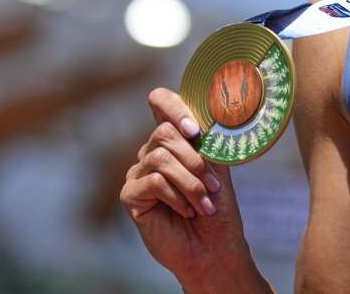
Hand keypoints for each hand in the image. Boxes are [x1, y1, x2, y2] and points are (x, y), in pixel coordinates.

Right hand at [120, 87, 257, 289]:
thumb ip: (208, 141)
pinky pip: (153, 182)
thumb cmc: (217, 206)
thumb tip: (207, 116)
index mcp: (175, 139)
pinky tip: (186, 210)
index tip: (196, 130)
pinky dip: (177, 196)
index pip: (161, 102)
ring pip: (160, 157)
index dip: (175, 107)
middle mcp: (152, 151)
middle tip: (213, 185)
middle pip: (164, 132)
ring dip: (190, 182)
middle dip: (195, 159)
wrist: (213, 247)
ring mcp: (138, 172)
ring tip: (204, 203)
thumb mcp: (218, 167)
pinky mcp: (130, 195)